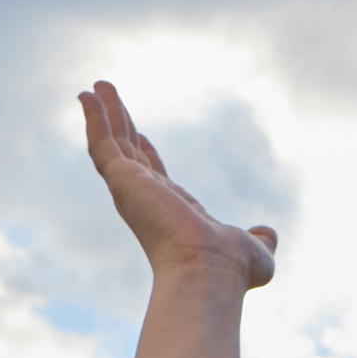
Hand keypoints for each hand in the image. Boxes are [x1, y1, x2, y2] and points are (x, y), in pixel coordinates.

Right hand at [80, 82, 277, 292]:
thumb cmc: (231, 270)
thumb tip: (268, 235)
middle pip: (129, 153)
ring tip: (94, 86)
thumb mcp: (256, 252)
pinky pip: (102, 143)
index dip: (147, 153)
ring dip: (103, 114)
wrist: (209, 271)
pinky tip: (88, 96)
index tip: (141, 135)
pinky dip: (94, 118)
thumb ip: (262, 240)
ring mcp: (131, 190)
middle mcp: (147, 200)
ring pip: (111, 144)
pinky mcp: (122, 180)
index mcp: (173, 212)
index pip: (155, 175)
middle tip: (107, 98)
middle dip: (120, 125)